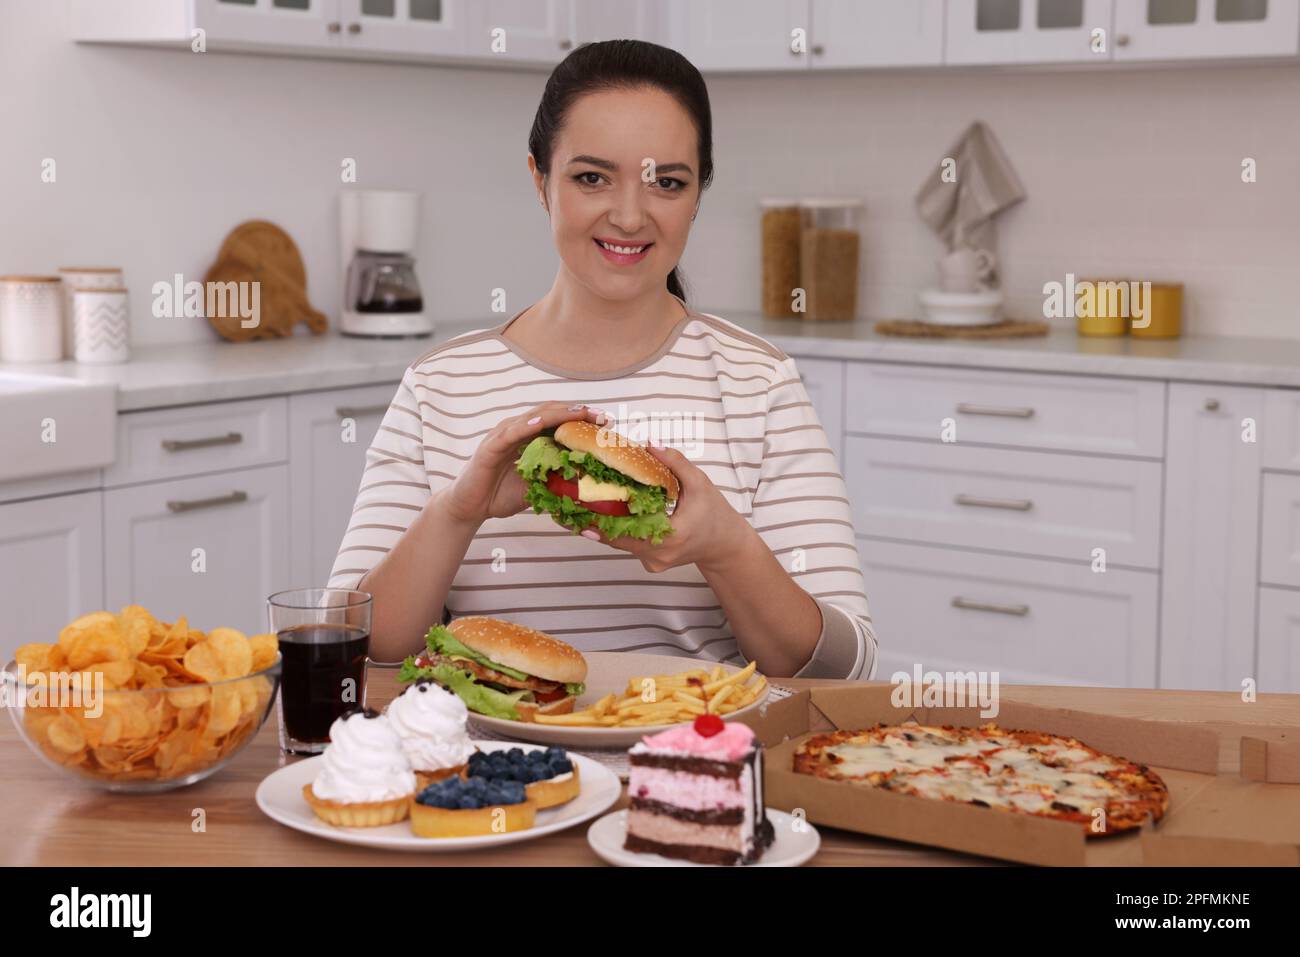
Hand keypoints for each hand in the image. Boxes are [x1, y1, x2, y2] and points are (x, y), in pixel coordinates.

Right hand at [441, 402, 608, 526]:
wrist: (470, 507)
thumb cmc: (502, 495)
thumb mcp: (538, 487)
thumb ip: (558, 480)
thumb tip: (589, 485)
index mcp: (531, 437)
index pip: (560, 421)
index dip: (583, 419)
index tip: (607, 422)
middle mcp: (518, 430)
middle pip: (551, 413)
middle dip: (577, 413)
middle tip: (602, 416)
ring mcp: (503, 435)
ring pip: (533, 417)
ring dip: (558, 414)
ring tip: (580, 413)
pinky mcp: (489, 446)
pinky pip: (509, 433)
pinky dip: (524, 426)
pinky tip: (538, 424)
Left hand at [578, 443, 753, 573]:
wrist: (725, 545)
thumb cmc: (714, 512)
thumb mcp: (699, 483)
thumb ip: (675, 462)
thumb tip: (648, 443)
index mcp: (669, 537)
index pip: (625, 530)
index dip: (598, 519)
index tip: (575, 506)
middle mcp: (656, 555)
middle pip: (614, 539)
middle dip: (589, 521)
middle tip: (562, 505)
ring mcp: (652, 562)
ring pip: (618, 544)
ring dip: (597, 526)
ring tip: (569, 509)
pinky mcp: (650, 562)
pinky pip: (626, 546)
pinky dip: (612, 531)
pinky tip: (593, 516)